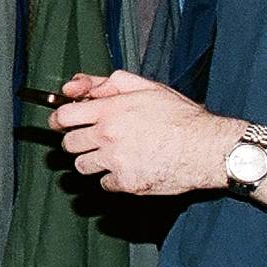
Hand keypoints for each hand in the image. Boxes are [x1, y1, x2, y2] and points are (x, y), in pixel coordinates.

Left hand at [49, 70, 238, 194]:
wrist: (208, 148)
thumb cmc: (181, 116)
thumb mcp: (147, 87)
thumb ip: (108, 82)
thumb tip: (75, 86)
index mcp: (110, 111)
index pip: (63, 116)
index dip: (59, 119)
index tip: (61, 122)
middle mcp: (108, 137)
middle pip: (68, 144)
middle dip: (76, 140)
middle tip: (89, 139)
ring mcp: (116, 162)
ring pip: (82, 166)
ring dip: (91, 160)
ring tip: (110, 154)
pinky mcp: (126, 183)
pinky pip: (104, 183)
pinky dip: (111, 178)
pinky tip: (127, 168)